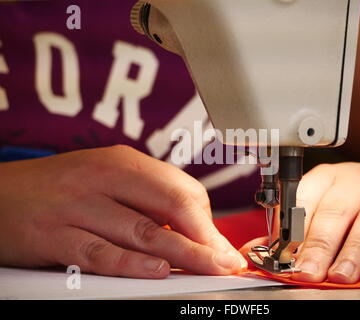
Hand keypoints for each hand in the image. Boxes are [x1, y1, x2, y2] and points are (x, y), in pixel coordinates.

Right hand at [0, 145, 246, 277]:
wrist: (1, 195)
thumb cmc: (63, 189)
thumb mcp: (107, 179)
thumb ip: (147, 199)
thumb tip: (192, 229)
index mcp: (122, 161)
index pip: (179, 188)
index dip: (207, 220)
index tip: (223, 244)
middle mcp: (101, 178)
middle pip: (168, 206)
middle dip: (203, 238)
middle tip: (227, 262)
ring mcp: (76, 206)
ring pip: (140, 232)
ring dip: (180, 255)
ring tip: (207, 270)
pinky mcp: (53, 235)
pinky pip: (99, 253)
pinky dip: (130, 265)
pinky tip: (156, 273)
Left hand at [241, 162, 359, 282]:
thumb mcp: (327, 203)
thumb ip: (296, 226)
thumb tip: (259, 250)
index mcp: (331, 177)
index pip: (305, 198)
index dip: (292, 229)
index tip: (282, 255)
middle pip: (336, 211)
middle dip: (318, 245)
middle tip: (307, 272)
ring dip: (354, 251)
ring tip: (341, 276)